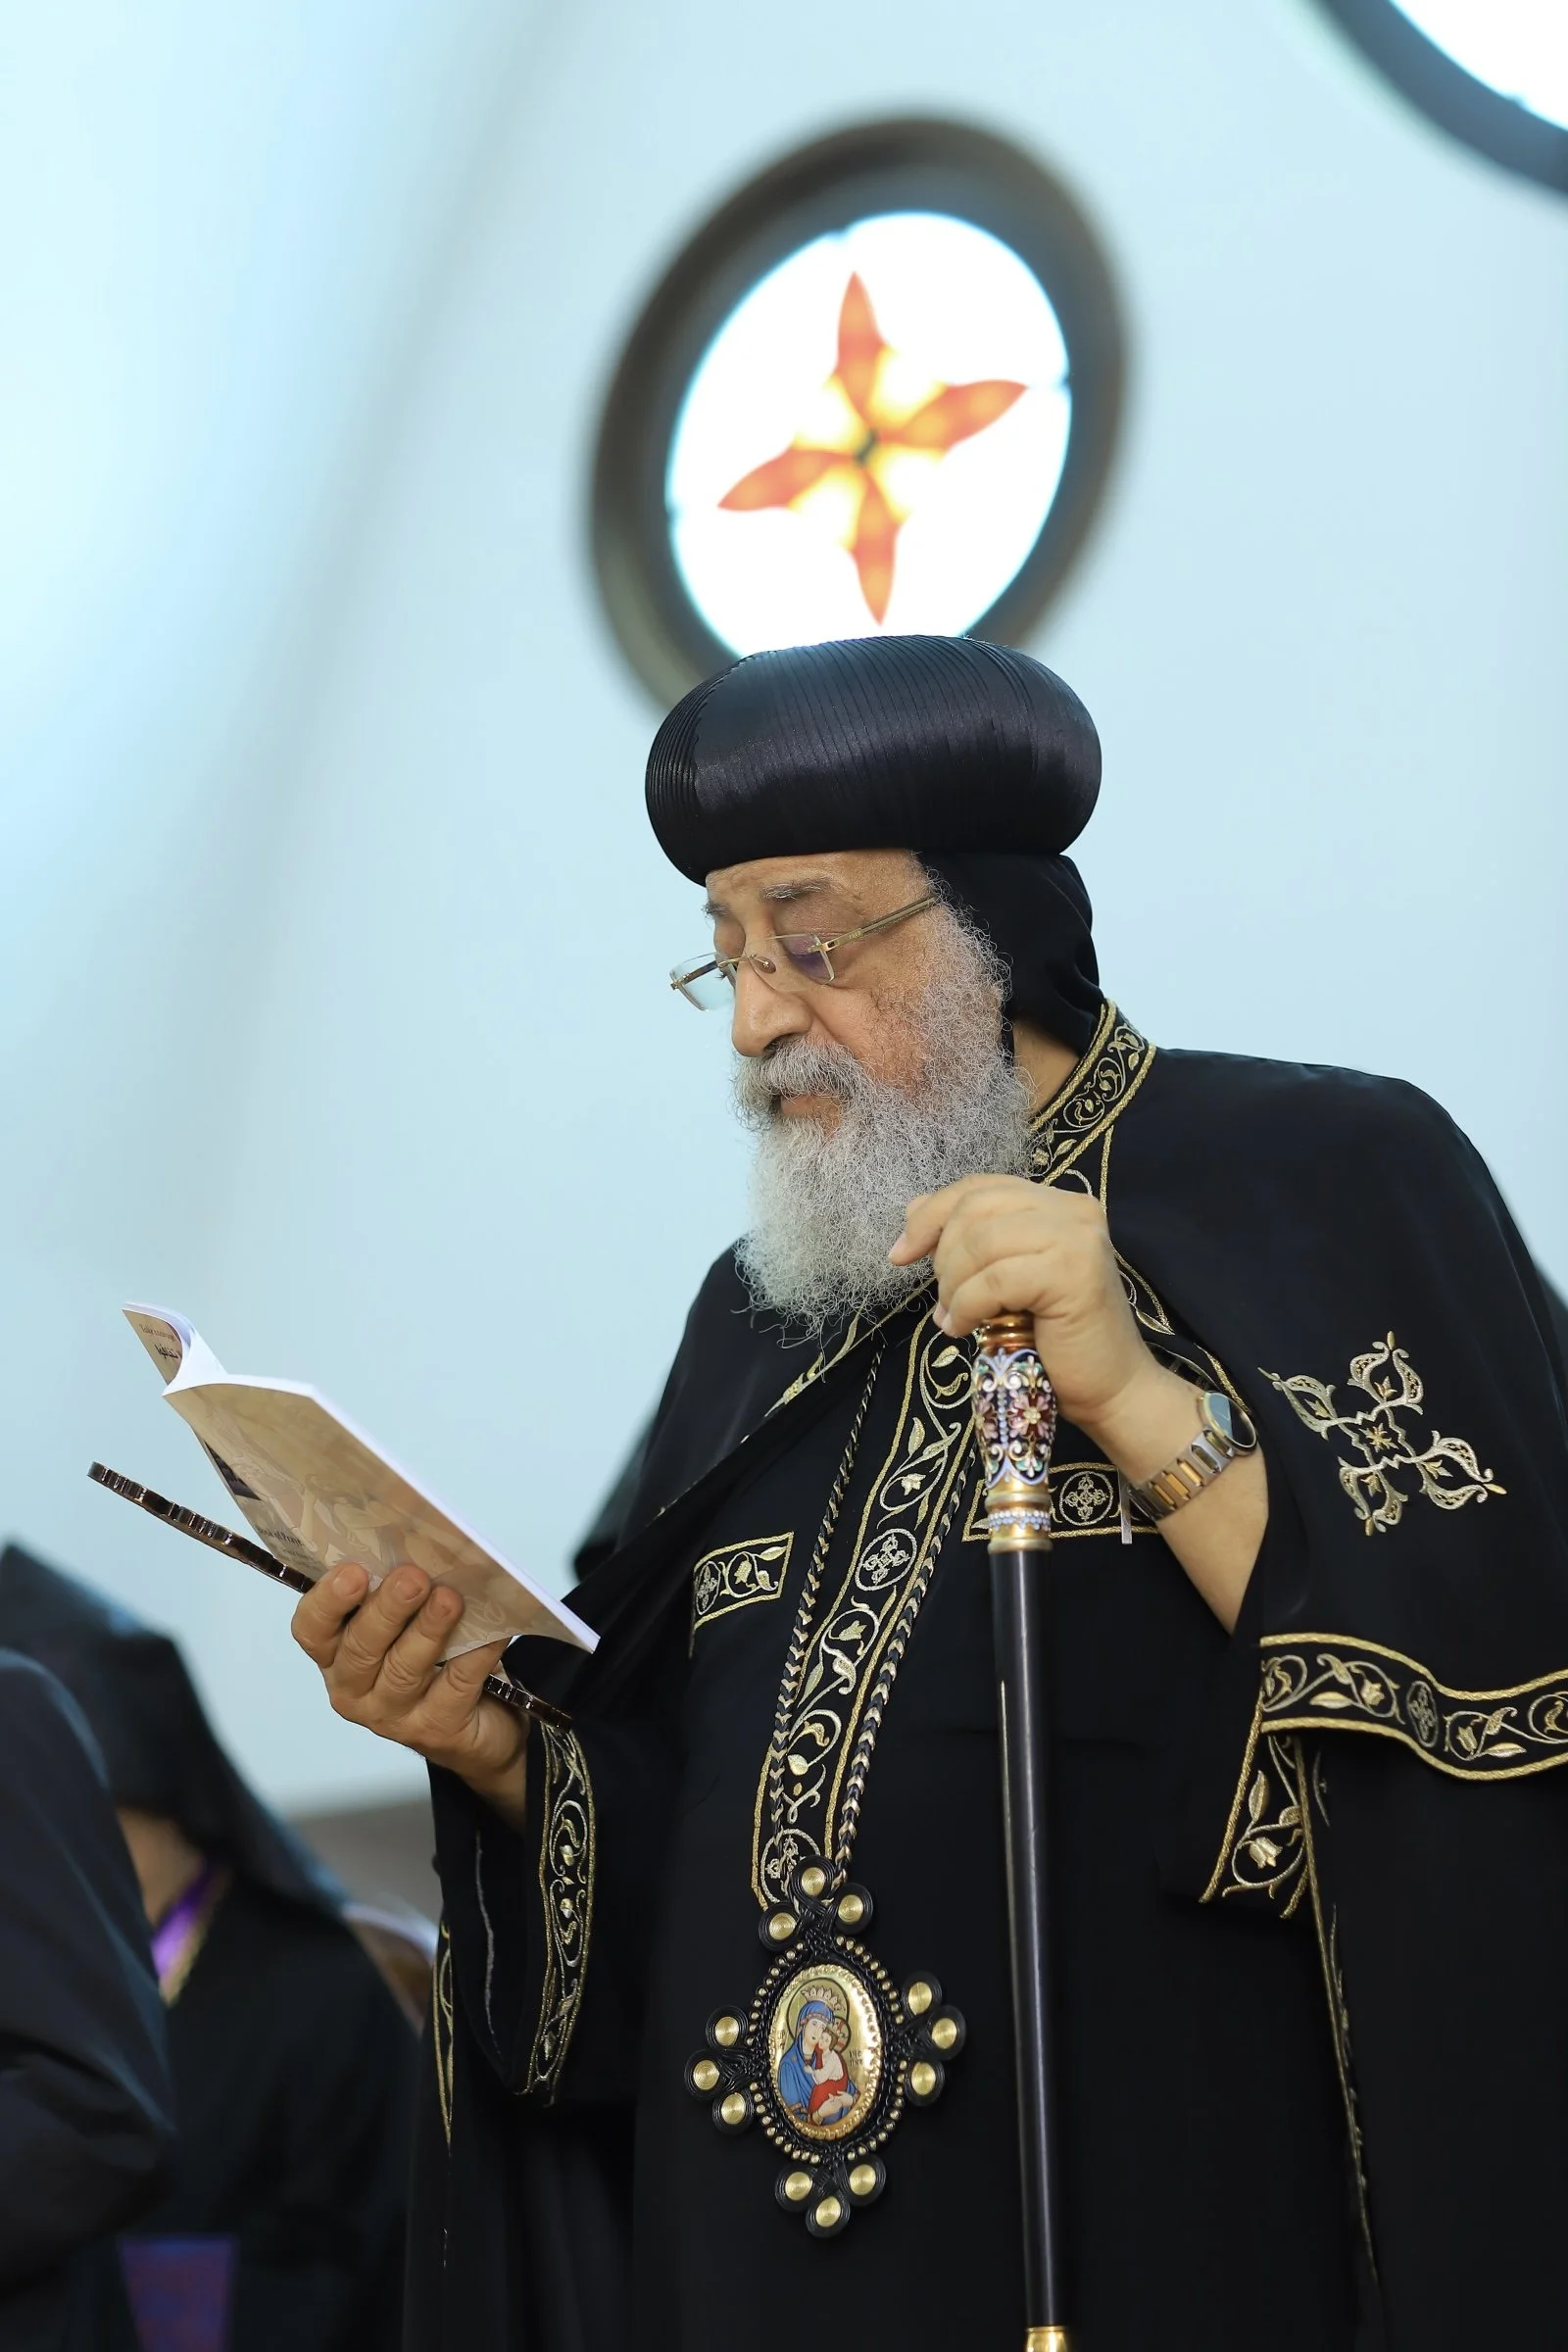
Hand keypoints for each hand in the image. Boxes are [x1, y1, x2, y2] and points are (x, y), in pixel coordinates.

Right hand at [291, 1563, 527, 1827]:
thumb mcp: (403, 1626)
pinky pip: (455, 1686)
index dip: (327, 1601)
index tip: (353, 1571)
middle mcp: (355, 1690)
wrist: (476, 1726)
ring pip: (404, 1670)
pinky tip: (492, 1632)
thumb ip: (397, 1593)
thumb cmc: (430, 1660)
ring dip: (428, 1630)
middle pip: (360, 1649)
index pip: (312, 1629)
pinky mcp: (438, 1730)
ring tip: (449, 1600)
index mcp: (336, 1655)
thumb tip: (419, 1545)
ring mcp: (394, 1716)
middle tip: (413, 1577)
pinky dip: (475, 1655)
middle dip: (387, 1610)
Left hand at [890, 1174, 1160, 1450]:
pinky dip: (965, 1307)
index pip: (981, 1187)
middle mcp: (1073, 1210)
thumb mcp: (1006, 1279)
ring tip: (954, 1317)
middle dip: (941, 1253)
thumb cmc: (1056, 1340)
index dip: (932, 1213)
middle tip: (942, 1298)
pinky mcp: (1071, 1272)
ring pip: (980, 1243)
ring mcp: (1076, 1238)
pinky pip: (993, 1280)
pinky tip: (964, 1330)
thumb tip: (914, 1209)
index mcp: (1059, 1204)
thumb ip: (973, 1239)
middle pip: (976, 1207)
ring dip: (952, 1286)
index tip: (900, 1252)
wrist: (1112, 1389)